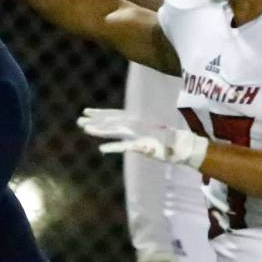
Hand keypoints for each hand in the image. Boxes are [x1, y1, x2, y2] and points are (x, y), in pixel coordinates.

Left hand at [77, 108, 208, 169]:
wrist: (183, 145)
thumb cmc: (168, 138)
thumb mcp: (149, 131)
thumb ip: (137, 130)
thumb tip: (127, 129)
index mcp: (136, 120)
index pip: (114, 114)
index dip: (100, 113)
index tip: (86, 111)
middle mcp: (135, 125)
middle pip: (111, 121)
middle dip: (94, 121)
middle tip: (78, 120)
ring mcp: (138, 134)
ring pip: (114, 131)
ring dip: (99, 130)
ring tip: (85, 130)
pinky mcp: (142, 145)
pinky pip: (124, 147)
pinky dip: (113, 147)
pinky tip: (101, 149)